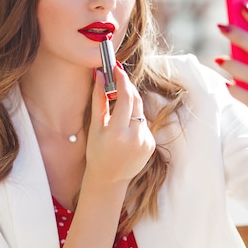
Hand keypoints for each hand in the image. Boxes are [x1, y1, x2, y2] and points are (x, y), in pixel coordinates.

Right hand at [85, 64, 155, 185]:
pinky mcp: (151, 144)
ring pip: (140, 112)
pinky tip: (125, 131)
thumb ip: (99, 99)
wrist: (109, 178)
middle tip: (117, 78)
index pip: (126, 97)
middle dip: (127, 87)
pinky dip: (135, 120)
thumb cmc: (97, 152)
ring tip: (117, 112)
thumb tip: (99, 75)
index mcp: (117, 132)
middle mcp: (134, 137)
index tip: (117, 68)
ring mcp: (145, 141)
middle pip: (136, 100)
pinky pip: (143, 124)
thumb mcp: (95, 126)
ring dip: (130, 105)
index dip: (122, 80)